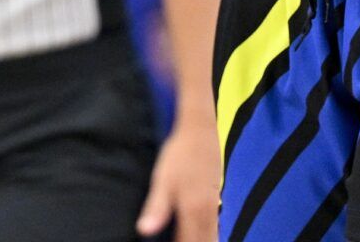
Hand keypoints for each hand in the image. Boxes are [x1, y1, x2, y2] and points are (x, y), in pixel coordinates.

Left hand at [136, 121, 220, 240]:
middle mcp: (208, 211)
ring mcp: (214, 204)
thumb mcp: (162, 180)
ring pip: (212, 236)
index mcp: (194, 210)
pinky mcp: (215, 197)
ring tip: (186, 241)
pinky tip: (197, 236)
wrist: (200, 130)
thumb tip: (144, 231)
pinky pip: (214, 226)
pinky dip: (207, 236)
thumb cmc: (179, 154)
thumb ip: (156, 208)